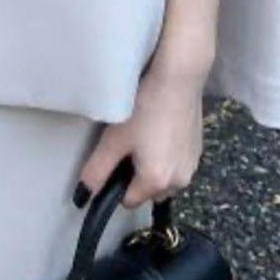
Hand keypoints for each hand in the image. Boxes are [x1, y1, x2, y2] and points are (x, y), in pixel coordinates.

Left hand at [75, 65, 204, 209]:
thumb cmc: (145, 107)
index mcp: (157, 183)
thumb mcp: (114, 139)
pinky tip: (159, 127)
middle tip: (128, 143)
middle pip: (148, 192)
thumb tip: (81, 197)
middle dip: (136, 175)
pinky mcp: (198, 149)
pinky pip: (176, 163)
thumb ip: (96, 171)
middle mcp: (179, 182)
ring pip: (164, 178)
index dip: (116, 183)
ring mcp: (193, 166)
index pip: (128, 201)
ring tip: (144, 133)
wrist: (179, 78)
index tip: (113, 157)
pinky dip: (166, 153)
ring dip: (152, 166)